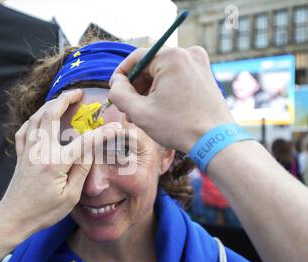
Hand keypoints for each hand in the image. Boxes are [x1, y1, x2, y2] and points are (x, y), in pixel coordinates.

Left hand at [0, 89, 121, 238]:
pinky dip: (32, 120)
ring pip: (35, 118)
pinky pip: (24, 130)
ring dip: (48, 105)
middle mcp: (40, 151)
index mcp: (56, 162)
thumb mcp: (70, 197)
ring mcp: (28, 151)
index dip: (102, 133)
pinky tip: (38, 120)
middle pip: (50, 115)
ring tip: (61, 100)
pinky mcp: (21, 155)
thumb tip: (89, 151)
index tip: (116, 127)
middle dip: (64, 99)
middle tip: (78, 93)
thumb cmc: (43, 212)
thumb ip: (81, 170)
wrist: (14, 217)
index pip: (84, 142)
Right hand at [108, 46, 233, 152]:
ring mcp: (199, 64)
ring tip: (143, 114)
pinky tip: (159, 111)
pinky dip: (164, 91)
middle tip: (128, 109)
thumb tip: (114, 83)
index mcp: (172, 57)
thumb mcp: (139, 112)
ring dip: (149, 91)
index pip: (136, 58)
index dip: (121, 75)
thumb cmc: (179, 126)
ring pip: (162, 73)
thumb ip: (119, 94)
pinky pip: (176, 77)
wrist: (215, 141)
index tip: (114, 91)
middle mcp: (188, 53)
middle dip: (136, 87)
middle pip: (150, 66)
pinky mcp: (205, 75)